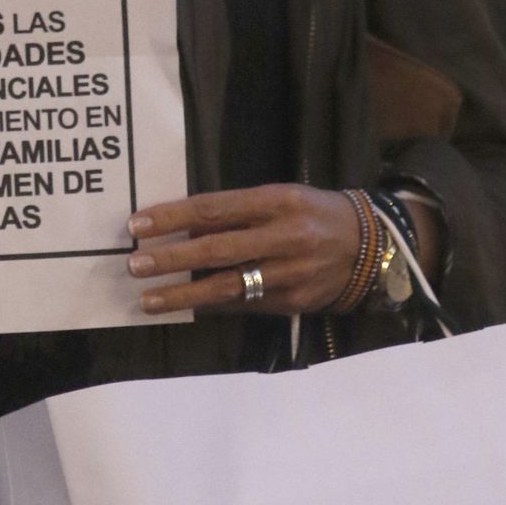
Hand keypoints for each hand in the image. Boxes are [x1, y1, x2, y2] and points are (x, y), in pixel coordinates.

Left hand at [127, 184, 362, 315]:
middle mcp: (285, 236)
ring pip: (227, 286)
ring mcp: (290, 272)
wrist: (371, 247)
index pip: (215, 208)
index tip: (138, 225)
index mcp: (279, 201)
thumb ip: (239, 210)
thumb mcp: (282, 197)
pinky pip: (244, 305)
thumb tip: (186, 225)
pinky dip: (211, 306)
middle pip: (217, 248)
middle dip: (171, 258)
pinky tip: (187, 307)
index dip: (173, 217)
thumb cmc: (315, 214)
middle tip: (134, 264)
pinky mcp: (293, 301)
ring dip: (182, 294)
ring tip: (148, 299)